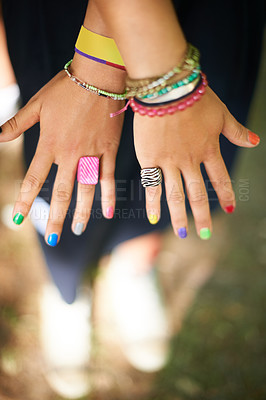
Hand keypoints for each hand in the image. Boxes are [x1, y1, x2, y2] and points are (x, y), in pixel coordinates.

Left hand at [0, 57, 124, 244]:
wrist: (98, 75)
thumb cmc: (66, 88)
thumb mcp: (37, 104)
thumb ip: (17, 124)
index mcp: (50, 144)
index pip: (34, 179)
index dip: (26, 201)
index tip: (20, 220)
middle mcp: (70, 154)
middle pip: (61, 192)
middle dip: (56, 218)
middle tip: (54, 240)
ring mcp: (92, 154)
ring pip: (86, 190)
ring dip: (81, 213)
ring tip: (76, 230)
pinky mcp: (109, 150)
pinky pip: (108, 177)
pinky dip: (108, 196)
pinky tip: (107, 212)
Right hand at [134, 86, 259, 238]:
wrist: (168, 89)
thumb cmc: (195, 97)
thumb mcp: (221, 113)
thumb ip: (237, 131)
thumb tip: (256, 142)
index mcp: (209, 149)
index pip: (220, 178)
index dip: (225, 195)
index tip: (229, 209)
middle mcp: (191, 161)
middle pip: (198, 194)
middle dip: (202, 216)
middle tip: (206, 234)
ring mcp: (170, 162)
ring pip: (176, 195)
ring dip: (180, 217)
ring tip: (183, 234)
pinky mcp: (150, 159)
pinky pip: (152, 186)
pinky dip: (153, 203)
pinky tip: (155, 218)